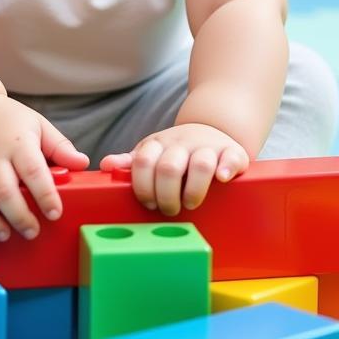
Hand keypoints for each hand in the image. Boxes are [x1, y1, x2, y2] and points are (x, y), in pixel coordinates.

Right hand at [0, 94, 88, 241]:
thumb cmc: (10, 121)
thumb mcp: (39, 125)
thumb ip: (60, 147)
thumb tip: (82, 163)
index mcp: (18, 142)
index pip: (33, 171)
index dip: (45, 195)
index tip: (55, 213)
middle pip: (4, 191)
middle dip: (19, 217)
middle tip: (33, 231)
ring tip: (6, 234)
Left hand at [99, 123, 248, 215]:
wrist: (213, 128)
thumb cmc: (177, 150)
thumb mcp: (152, 152)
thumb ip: (131, 162)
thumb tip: (106, 165)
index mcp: (159, 144)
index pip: (143, 162)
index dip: (142, 187)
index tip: (148, 203)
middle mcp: (182, 143)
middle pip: (168, 168)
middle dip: (166, 196)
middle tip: (169, 210)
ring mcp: (208, 147)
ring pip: (200, 165)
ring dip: (193, 191)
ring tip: (190, 203)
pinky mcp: (232, 151)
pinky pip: (231, 158)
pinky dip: (226, 170)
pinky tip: (221, 181)